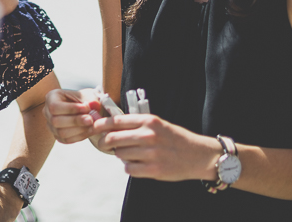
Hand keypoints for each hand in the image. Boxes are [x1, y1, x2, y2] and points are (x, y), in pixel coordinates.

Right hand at [42, 87, 101, 143]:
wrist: (85, 108)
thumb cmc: (84, 99)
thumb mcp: (88, 95)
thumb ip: (90, 100)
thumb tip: (92, 105)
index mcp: (51, 97)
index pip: (55, 106)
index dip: (71, 109)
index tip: (87, 108)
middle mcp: (47, 112)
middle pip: (56, 121)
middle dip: (75, 121)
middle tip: (91, 119)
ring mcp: (51, 125)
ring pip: (61, 133)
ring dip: (79, 130)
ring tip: (92, 125)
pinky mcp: (58, 136)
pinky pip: (67, 140)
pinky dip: (80, 136)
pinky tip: (90, 131)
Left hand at [92, 113, 219, 181]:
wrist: (198, 155)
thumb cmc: (174, 138)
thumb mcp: (157, 124)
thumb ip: (135, 124)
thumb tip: (109, 126)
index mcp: (149, 121)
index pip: (116, 121)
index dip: (101, 124)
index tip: (94, 127)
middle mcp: (149, 135)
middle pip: (113, 138)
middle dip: (104, 142)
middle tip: (104, 145)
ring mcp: (151, 153)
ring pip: (120, 154)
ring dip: (120, 155)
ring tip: (130, 154)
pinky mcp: (154, 170)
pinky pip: (128, 168)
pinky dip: (129, 167)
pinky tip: (137, 164)